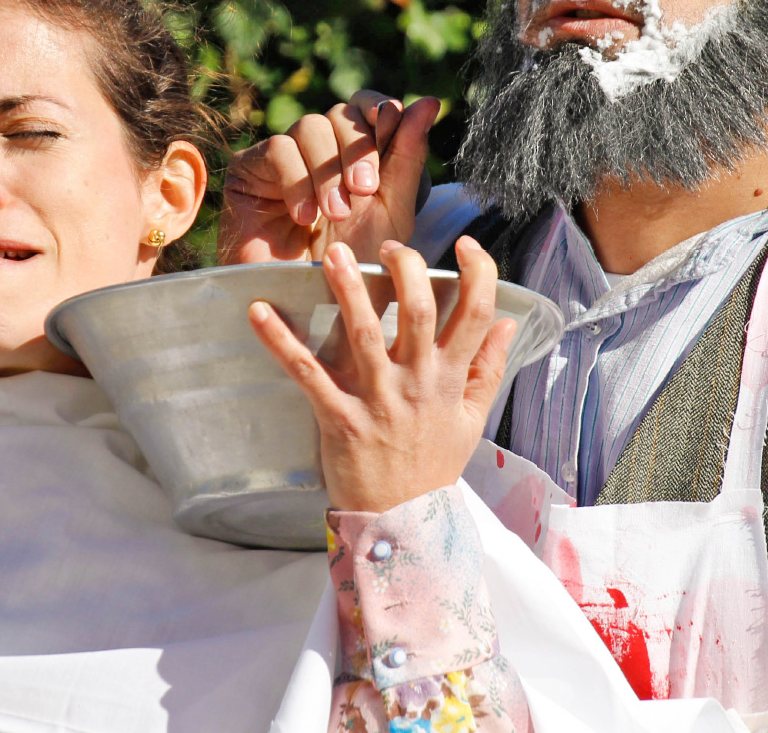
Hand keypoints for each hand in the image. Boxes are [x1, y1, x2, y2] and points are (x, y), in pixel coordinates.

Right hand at [218, 92, 438, 264]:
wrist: (306, 308)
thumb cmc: (352, 266)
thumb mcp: (392, 210)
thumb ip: (408, 154)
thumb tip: (430, 101)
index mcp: (359, 154)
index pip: (368, 105)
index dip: (380, 110)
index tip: (391, 125)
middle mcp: (322, 151)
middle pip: (341, 113)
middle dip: (358, 148)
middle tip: (364, 190)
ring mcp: (284, 159)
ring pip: (309, 127)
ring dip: (328, 171)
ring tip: (334, 215)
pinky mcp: (249, 171)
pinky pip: (277, 150)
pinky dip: (296, 181)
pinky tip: (303, 218)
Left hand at [248, 237, 517, 513]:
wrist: (402, 522)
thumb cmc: (434, 465)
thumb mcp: (473, 418)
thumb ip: (489, 366)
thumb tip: (509, 321)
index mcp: (450, 379)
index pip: (476, 314)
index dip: (478, 274)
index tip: (468, 245)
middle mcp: (417, 383)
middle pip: (418, 313)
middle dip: (406, 270)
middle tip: (389, 246)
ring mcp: (377, 400)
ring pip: (365, 334)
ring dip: (348, 291)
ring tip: (334, 255)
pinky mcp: (339, 418)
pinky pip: (307, 373)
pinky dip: (280, 341)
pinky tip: (258, 311)